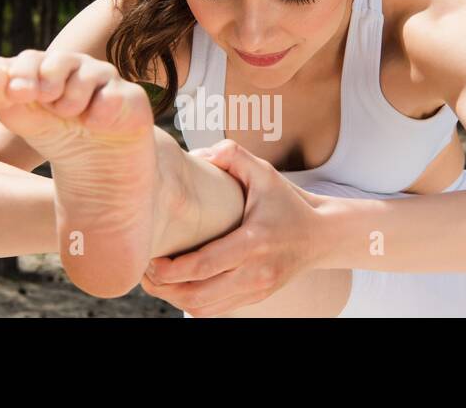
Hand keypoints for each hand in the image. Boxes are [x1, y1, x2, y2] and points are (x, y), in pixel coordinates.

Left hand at [141, 139, 330, 316]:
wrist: (321, 236)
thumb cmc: (287, 202)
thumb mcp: (264, 173)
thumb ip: (232, 155)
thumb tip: (197, 155)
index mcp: (254, 242)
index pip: (204, 266)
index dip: (170, 269)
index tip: (150, 257)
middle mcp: (255, 273)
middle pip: (197, 294)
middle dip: (163, 287)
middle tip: (144, 269)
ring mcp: (256, 290)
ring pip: (203, 308)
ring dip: (172, 298)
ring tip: (155, 279)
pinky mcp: (254, 299)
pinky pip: (214, 311)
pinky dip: (190, 303)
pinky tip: (177, 285)